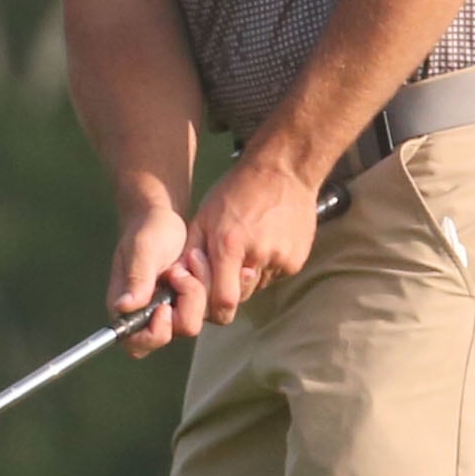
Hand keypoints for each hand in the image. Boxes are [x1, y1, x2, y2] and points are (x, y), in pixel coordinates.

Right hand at [107, 197, 200, 358]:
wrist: (164, 217)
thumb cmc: (146, 230)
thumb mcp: (141, 251)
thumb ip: (136, 279)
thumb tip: (124, 307)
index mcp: (127, 307)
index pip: (138, 344)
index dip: (156, 332)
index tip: (165, 306)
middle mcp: (147, 314)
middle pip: (174, 333)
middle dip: (185, 302)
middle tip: (180, 272)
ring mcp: (170, 308)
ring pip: (195, 320)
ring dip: (199, 290)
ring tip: (190, 262)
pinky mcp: (188, 301)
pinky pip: (207, 308)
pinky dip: (211, 288)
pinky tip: (205, 265)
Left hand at [182, 154, 325, 325]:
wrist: (284, 169)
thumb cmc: (236, 190)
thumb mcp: (204, 215)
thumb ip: (190, 252)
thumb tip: (177, 281)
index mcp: (230, 244)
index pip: (223, 302)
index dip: (211, 305)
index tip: (204, 292)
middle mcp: (259, 256)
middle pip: (240, 298)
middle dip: (226, 289)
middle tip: (223, 265)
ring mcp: (281, 260)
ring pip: (256, 287)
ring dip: (246, 277)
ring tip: (246, 245)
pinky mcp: (296, 260)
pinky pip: (274, 276)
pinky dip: (264, 267)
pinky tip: (263, 241)